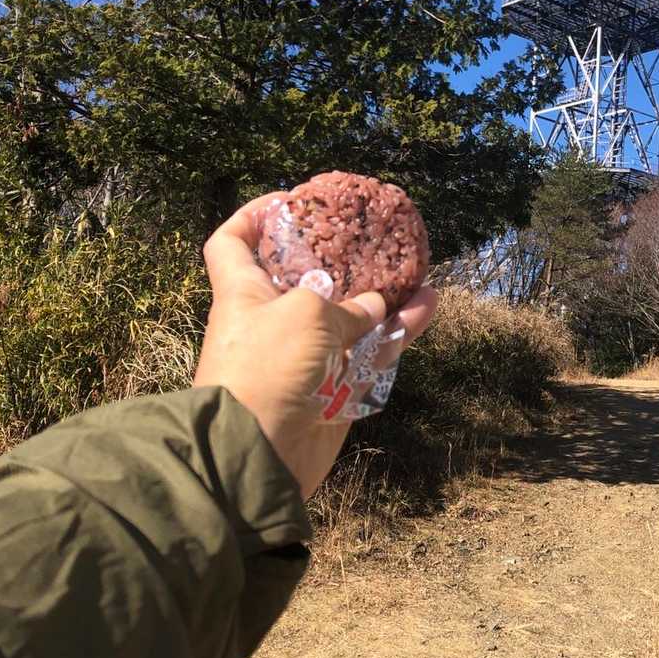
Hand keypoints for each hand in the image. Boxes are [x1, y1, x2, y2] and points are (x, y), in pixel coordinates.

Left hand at [194, 192, 437, 499]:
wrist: (258, 454)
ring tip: (415, 270)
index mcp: (244, 292)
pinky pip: (371, 351)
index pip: (232, 243)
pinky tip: (426, 306)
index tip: (285, 203)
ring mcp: (305, 355)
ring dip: (382, 294)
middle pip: (304, 278)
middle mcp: (272, 320)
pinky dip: (398, 330)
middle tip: (369, 238)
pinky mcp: (334, 386)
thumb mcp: (305, 316)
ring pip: (350, 315)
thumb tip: (373, 305)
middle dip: (338, 257)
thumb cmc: (266, 368)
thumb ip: (344, 304)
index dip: (252, 217)